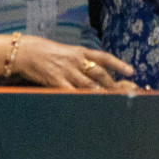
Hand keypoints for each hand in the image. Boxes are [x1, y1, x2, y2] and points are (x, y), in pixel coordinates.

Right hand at [10, 35, 138, 90]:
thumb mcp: (67, 52)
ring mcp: (67, 71)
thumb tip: (95, 71)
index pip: (104, 57)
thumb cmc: (46, 52)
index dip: (119, 64)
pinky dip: (80, 99)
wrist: (26, 52)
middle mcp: (76, 60)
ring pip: (88, 85)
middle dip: (112, 84)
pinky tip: (87, 106)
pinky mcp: (56, 81)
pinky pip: (71, 92)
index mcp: (80, 52)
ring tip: (111, 102)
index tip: (131, 71)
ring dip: (100, 94)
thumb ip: (81, 61)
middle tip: (125, 93)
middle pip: (100, 73)